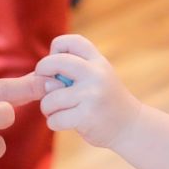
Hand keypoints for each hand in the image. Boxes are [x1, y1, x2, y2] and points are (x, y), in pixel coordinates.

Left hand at [36, 33, 140, 150]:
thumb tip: (37, 78)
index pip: (70, 41)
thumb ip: (70, 72)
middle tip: (47, 88)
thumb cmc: (104, 102)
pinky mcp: (87, 116)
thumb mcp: (95, 77)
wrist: (131, 126)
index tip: (55, 66)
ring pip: (49, 98)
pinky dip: (54, 123)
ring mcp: (91, 94)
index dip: (54, 51)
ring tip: (59, 112)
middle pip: (52, 63)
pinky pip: (55, 119)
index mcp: (97, 61)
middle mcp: (95, 73)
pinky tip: (66, 123)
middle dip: (41, 74)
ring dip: (47, 108)